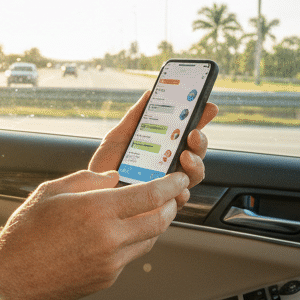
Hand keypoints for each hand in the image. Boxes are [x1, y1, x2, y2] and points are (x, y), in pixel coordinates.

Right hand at [0, 167, 190, 299]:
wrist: (13, 278)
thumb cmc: (26, 233)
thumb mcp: (52, 191)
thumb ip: (87, 179)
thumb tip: (113, 177)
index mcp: (97, 210)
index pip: (150, 195)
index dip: (170, 185)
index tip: (178, 178)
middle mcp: (110, 238)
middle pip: (160, 220)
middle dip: (171, 205)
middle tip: (172, 195)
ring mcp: (111, 262)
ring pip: (149, 240)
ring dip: (156, 224)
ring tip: (150, 212)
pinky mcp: (107, 278)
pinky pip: (130, 256)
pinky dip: (133, 242)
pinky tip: (121, 233)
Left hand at [89, 93, 217, 206]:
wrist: (90, 196)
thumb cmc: (106, 167)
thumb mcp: (118, 138)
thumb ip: (135, 117)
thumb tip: (149, 93)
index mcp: (163, 148)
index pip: (188, 132)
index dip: (201, 119)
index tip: (209, 107)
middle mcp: (170, 166)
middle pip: (196, 153)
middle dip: (200, 141)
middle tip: (194, 134)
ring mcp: (168, 185)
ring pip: (194, 175)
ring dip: (196, 165)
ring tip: (184, 157)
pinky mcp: (163, 206)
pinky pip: (180, 199)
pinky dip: (181, 192)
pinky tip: (176, 188)